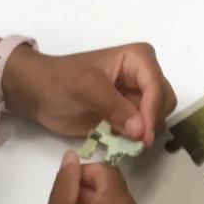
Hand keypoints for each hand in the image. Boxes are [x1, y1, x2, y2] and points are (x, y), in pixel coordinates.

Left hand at [2, 43, 175, 145]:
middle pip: (163, 100)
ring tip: (124, 142)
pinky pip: (142, 128)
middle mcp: (143, 75)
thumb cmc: (61, 81)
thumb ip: (114, 107)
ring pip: (156, 116)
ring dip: (145, 132)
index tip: (144, 137)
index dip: (153, 111)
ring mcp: (135, 96)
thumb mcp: (86, 88)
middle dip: (153, 121)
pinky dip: (135, 139)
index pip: (156, 85)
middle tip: (137, 143)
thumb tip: (141, 130)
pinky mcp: (126, 115)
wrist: (39, 93)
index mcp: (138, 59)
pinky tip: (119, 143)